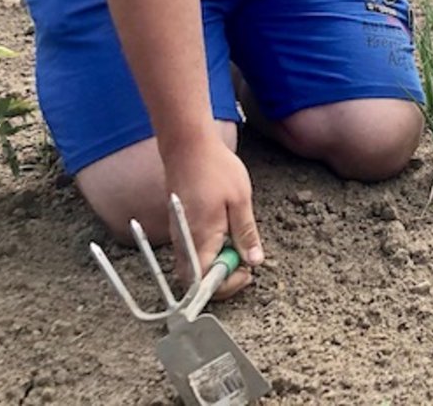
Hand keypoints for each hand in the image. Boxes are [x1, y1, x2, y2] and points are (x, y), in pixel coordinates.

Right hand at [162, 135, 263, 300]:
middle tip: (246, 258)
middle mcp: (183, 243)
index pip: (205, 284)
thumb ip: (246, 234)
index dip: (228, 284)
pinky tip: (226, 230)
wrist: (187, 147)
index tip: (248, 270)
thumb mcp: (240, 201)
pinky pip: (193, 250)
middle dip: (224, 277)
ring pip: (196, 265)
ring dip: (219, 262)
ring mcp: (179, 236)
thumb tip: (253, 261)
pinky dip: (211, 249)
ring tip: (239, 242)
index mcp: (199, 240)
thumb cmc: (215, 169)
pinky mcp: (179, 227)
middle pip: (198, 280)